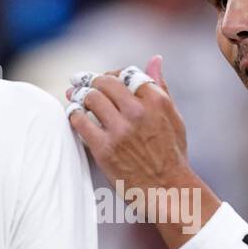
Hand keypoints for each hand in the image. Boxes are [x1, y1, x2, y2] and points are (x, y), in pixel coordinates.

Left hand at [66, 56, 191, 195]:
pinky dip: (73, 114)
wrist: (167, 189)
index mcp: (156, 100)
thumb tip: (155, 59)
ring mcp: (120, 130)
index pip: (126, 74)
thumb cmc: (172, 154)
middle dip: (92, 82)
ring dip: (81, 96)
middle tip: (82, 84)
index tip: (103, 80)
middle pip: (105, 83)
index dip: (112, 75)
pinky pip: (80, 121)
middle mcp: (138, 112)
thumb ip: (162, 87)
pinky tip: (74, 115)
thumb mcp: (173, 116)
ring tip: (76, 97)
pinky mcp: (104, 148)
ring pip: (91, 98)